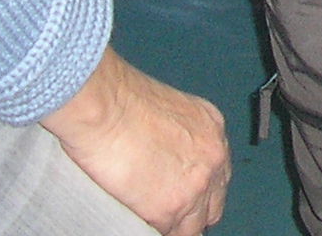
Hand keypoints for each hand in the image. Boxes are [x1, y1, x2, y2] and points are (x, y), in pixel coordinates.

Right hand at [42, 50, 228, 234]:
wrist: (104, 105)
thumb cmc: (120, 98)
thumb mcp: (166, 109)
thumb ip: (178, 138)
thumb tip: (167, 161)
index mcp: (212, 130)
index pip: (217, 175)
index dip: (199, 190)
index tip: (184, 196)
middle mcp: (212, 159)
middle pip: (212, 205)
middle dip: (192, 212)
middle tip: (168, 211)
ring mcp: (194, 187)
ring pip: (191, 228)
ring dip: (172, 226)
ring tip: (148, 217)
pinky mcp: (168, 209)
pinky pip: (164, 233)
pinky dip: (148, 229)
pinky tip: (136, 219)